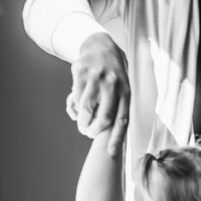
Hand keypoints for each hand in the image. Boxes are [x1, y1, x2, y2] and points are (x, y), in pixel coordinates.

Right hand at [69, 32, 129, 154]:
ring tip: (82, 123)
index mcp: (126, 92)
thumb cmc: (113, 76)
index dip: (117, 138)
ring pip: (86, 110)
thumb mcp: (121, 90)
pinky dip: (74, 107)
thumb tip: (110, 138)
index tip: (111, 154)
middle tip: (88, 133)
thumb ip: (116, 110)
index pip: (123, 120)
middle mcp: (113, 85)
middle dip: (94, 131)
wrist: (100, 46)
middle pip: (103, 118)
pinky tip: (77, 107)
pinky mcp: (80, 73)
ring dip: (82, 122)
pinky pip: (75, 98)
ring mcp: (96, 78)